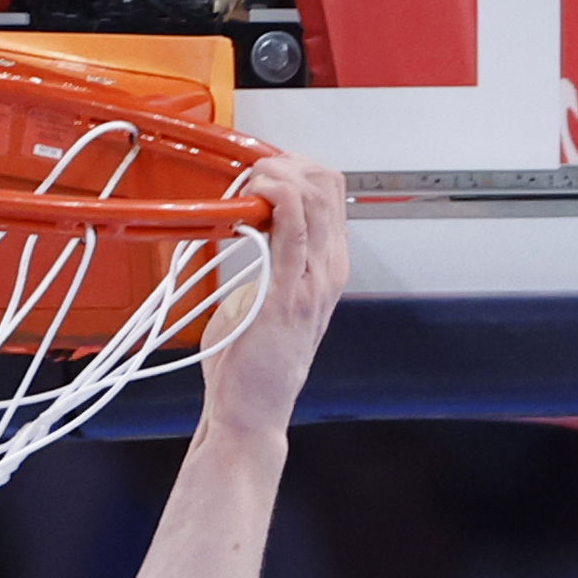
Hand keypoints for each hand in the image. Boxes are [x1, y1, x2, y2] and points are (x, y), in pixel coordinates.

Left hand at [196, 151, 348, 439]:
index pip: (331, 193)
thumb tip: (250, 227)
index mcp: (327, 270)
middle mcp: (330, 270)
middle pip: (328, 183)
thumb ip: (269, 262)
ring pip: (315, 194)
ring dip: (276, 176)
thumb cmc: (252, 366)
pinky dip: (272, 196)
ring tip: (246, 186)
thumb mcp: (267, 300)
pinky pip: (292, 223)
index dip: (297, 168)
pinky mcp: (290, 291)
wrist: (252, 413)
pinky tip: (250, 198)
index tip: (261, 174)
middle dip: (286, 164)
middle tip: (250, 175)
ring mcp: (315, 280)